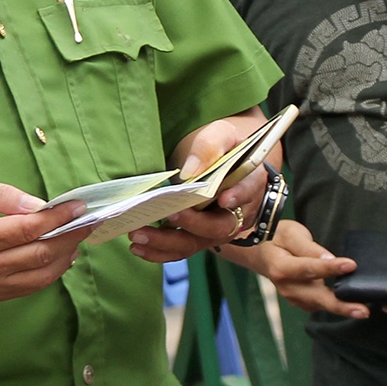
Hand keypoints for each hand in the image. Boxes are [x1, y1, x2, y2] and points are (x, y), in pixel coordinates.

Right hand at [0, 178, 87, 302]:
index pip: (28, 229)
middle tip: (88, 221)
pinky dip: (52, 272)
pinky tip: (62, 255)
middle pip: (40, 253)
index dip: (58, 218)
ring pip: (41, 274)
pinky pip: (32, 286)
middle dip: (70, 236)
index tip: (78, 207)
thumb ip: (3, 195)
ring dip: (65, 255)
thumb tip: (38, 206)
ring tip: (78, 237)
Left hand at [128, 115, 273, 261]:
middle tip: (169, 215)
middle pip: (220, 227)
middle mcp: (236, 213)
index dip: (238, 197)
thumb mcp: (221, 135)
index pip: (248, 192)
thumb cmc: (220, 147)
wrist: (215, 161)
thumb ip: (211, 146)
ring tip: (139, 235)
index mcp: (249, 183)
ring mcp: (216, 230)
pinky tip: (137, 246)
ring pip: (196, 243)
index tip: (223, 198)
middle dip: (193, 224)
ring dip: (166, 242)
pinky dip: (159, 250)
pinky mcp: (197, 237)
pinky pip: (181, 249)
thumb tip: (191, 171)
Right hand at [218, 220, 363, 319]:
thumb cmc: (276, 238)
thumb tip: (330, 259)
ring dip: (341, 308)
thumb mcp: (291, 234)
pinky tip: (352, 304)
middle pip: (316, 297)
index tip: (351, 266)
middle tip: (363, 311)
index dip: (330, 268)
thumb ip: (309, 248)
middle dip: (340, 305)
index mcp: (281, 267)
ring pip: (320, 304)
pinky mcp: (301, 302)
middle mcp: (287, 287)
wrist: (260, 253)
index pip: (308, 268)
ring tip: (363, 310)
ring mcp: (293, 298)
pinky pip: (320, 305)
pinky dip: (336, 305)